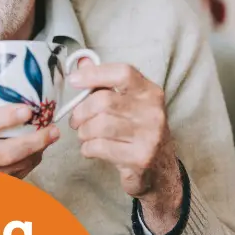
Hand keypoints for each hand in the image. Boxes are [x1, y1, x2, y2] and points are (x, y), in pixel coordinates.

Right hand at [0, 104, 59, 178]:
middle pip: (1, 154)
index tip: (27, 109)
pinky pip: (11, 181)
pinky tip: (36, 154)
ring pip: (11, 171)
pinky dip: (27, 167)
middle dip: (31, 143)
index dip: (3, 118)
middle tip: (52, 131)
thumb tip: (15, 98)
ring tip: (49, 139)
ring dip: (34, 155)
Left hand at [68, 62, 182, 233]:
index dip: (94, 74)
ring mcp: (149, 136)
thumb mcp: (128, 104)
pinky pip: (100, 147)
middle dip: (81, 112)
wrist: (160, 170)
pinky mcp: (140, 157)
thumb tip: (82, 63)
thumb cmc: (138, 132)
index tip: (74, 80)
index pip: (122, 73)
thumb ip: (105, 83)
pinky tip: (91, 149)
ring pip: (99, 125)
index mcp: (150, 92)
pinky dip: (88, 148)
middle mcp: (153, 112)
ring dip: (83, 132)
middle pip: (103, 102)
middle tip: (76, 120)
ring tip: (85, 135)